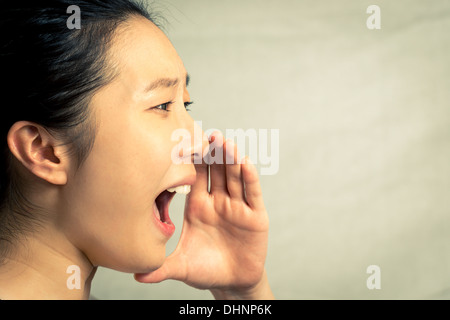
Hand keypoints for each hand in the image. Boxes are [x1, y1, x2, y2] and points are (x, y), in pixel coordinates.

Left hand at [135, 131, 272, 298]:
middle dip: (213, 153)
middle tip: (207, 134)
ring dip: (231, 160)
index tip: (183, 142)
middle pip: (216, 171)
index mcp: (198, 206)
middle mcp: (218, 201)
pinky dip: (249, 179)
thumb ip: (161, 268)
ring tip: (225, 143)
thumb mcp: (181, 267)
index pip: (195, 177)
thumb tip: (135, 275)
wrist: (233, 283)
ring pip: (234, 177)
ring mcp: (237, 207)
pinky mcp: (255, 216)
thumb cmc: (206, 271)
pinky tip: (245, 164)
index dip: (191, 160)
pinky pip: (252, 194)